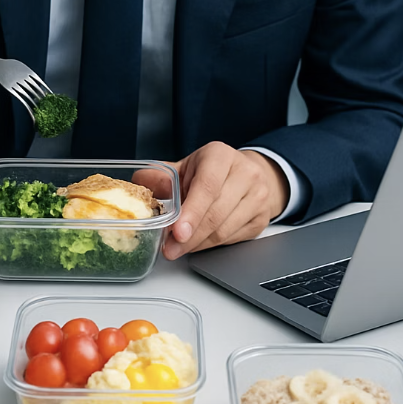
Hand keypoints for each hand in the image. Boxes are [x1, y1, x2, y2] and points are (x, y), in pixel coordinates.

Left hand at [134, 142, 287, 259]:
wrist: (247, 174)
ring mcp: (258, 196)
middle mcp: (245, 173)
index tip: (177, 232)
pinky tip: (197, 242)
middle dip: (190, 236)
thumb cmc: (209, 171)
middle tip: (169, 248)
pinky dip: (211, 246)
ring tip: (178, 247)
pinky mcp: (261, 218)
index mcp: (221, 155)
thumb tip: (141, 183)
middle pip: (216, 213)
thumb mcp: (184, 167)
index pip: (208, 185)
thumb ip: (160, 175)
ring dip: (198, 244)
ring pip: (225, 230)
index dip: (192, 212)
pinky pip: (233, 239)